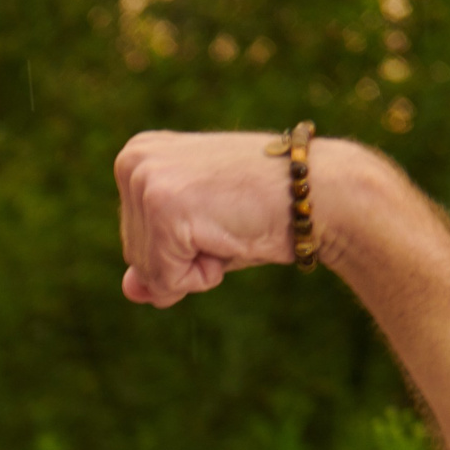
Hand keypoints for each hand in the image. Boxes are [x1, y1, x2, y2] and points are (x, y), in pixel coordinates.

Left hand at [115, 130, 302, 307]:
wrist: (320, 192)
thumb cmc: (263, 212)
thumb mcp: (197, 239)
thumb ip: (156, 263)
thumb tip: (129, 291)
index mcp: (138, 157)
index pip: (134, 240)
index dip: (180, 249)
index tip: (216, 215)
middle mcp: (133, 160)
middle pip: (134, 255)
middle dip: (184, 259)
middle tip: (226, 221)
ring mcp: (145, 180)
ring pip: (147, 271)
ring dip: (195, 267)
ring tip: (228, 225)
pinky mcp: (162, 205)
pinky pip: (165, 279)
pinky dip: (201, 276)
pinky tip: (228, 235)